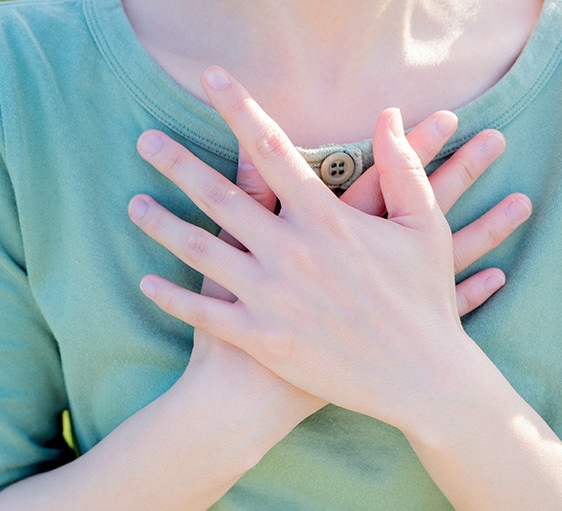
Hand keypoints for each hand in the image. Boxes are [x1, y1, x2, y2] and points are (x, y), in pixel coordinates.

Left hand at [130, 67, 528, 430]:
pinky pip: (205, 313)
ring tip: (135, 205)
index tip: (211, 80)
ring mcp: (272, 297)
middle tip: (145, 140)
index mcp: (327, 219)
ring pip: (201, 251)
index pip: (270, 148)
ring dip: (163, 225)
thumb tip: (388, 116)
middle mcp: (291, 252)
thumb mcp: (426, 228)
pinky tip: (147, 282)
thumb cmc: (425, 301)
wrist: (420, 378)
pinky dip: (172, 297)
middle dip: (178, 163)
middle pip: (220, 195)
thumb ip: (403, 168)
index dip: (238, 108)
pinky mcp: (263, 338)